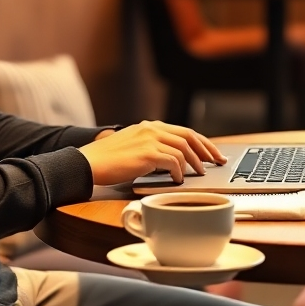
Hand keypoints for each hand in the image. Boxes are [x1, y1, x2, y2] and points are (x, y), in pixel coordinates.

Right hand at [78, 121, 224, 185]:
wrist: (88, 163)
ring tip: (199, 173)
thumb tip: (172, 161)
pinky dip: (180, 171)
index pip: (183, 131)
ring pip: (184, 148)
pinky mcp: (147, 154)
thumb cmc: (107, 160)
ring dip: (195, 162)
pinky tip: (179, 179)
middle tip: (216, 161)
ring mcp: (149, 140)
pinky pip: (173, 161)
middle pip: (189, 136)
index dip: (201, 142)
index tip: (211, 152)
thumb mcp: (132, 147)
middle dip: (206, 149)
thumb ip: (151, 148)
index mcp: (149, 126)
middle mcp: (151, 129)